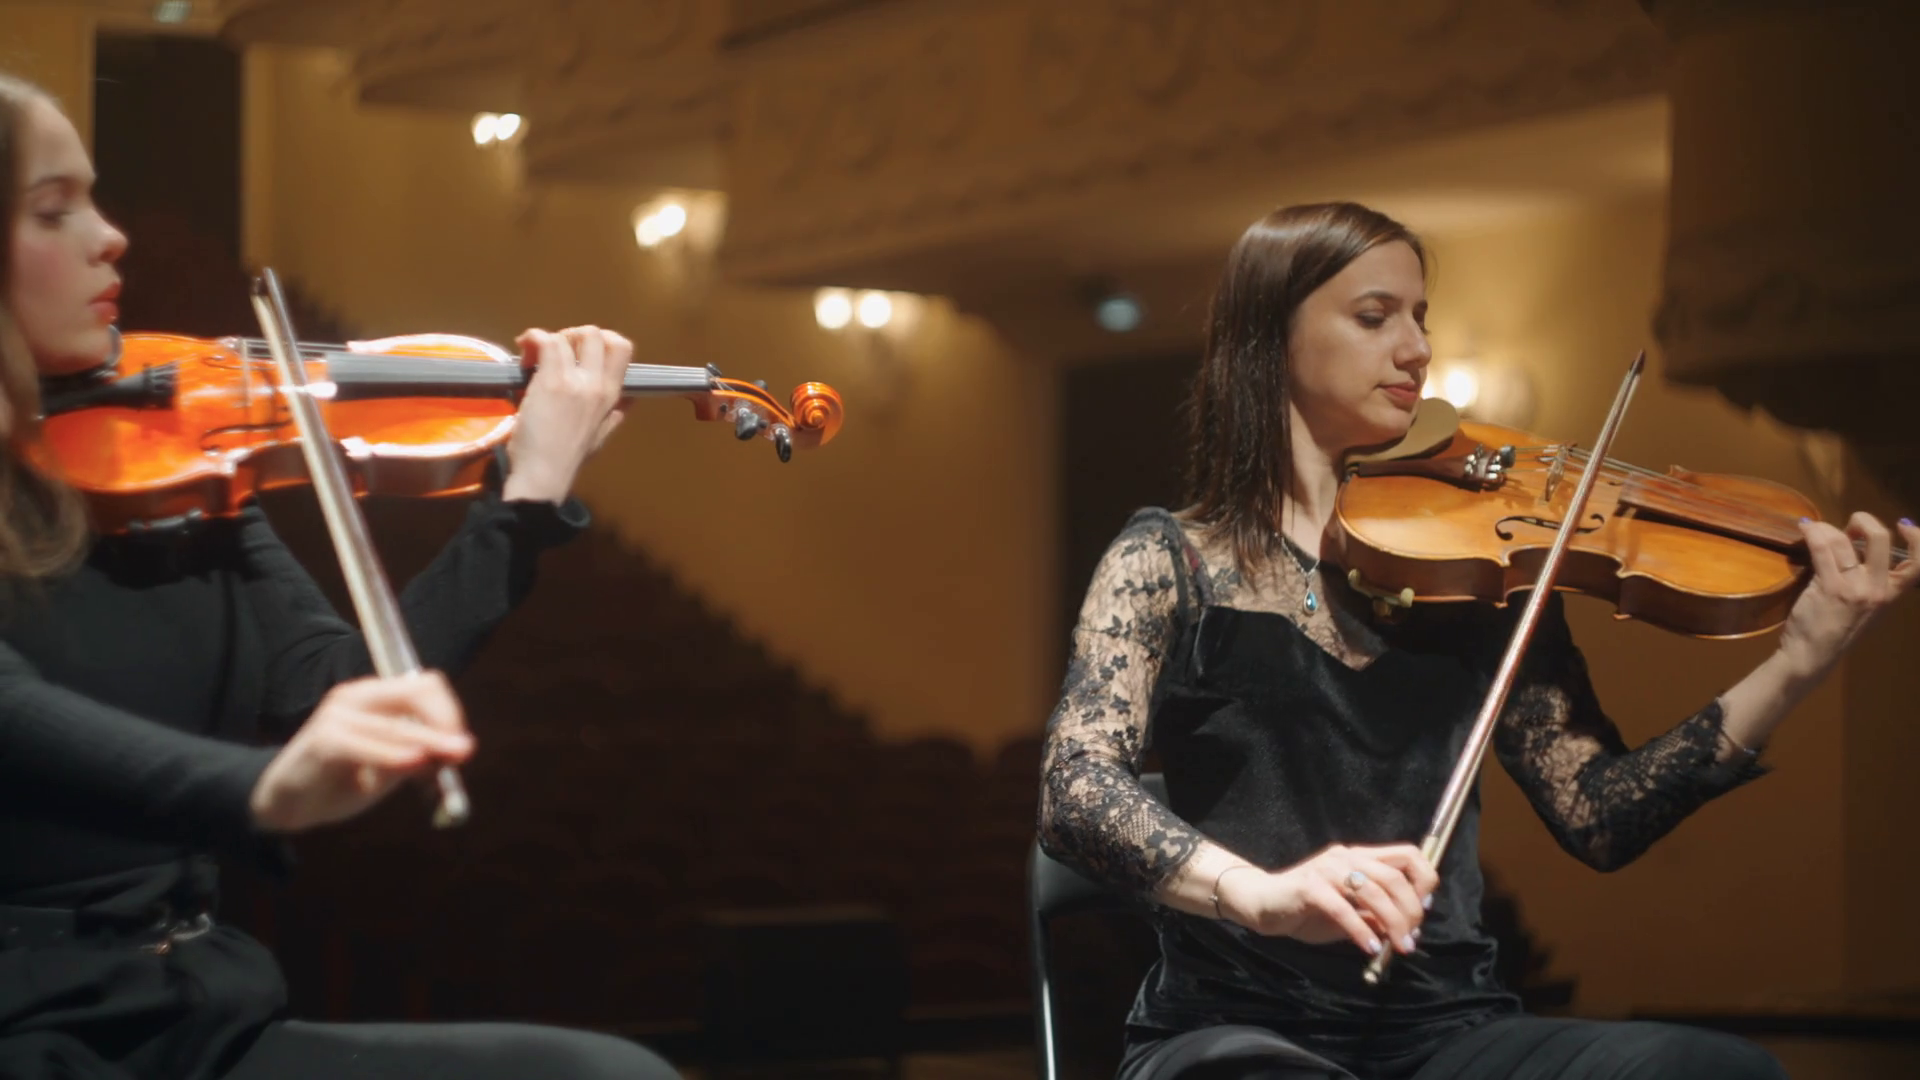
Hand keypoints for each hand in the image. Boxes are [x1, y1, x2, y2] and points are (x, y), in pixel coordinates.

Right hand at [249, 671, 472, 832]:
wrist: (284, 802)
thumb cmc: (339, 781)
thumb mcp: (388, 770)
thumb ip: (421, 756)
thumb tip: (461, 749)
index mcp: (373, 697)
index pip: (425, 686)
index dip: (450, 712)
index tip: (462, 745)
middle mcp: (355, 696)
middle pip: (418, 692)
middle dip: (446, 724)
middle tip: (462, 753)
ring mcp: (338, 715)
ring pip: (397, 725)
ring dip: (428, 745)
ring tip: (440, 770)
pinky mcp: (324, 740)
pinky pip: (369, 746)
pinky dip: (395, 756)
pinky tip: (413, 764)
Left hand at [501, 325, 630, 502]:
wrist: (545, 474)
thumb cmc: (569, 458)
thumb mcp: (602, 435)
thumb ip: (616, 414)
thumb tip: (630, 399)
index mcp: (612, 395)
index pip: (623, 348)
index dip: (602, 339)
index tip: (582, 352)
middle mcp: (598, 383)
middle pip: (595, 334)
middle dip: (572, 335)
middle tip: (556, 353)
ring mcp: (575, 380)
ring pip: (567, 336)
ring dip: (548, 340)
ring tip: (533, 357)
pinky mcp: (550, 381)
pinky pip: (545, 342)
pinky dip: (531, 340)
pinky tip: (523, 355)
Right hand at [1216, 843, 1436, 956]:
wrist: (1262, 904)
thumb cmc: (1306, 910)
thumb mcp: (1349, 913)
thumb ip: (1375, 915)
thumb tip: (1408, 928)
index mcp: (1359, 857)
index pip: (1408, 854)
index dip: (1424, 879)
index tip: (1424, 909)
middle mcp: (1346, 856)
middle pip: (1394, 877)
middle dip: (1411, 911)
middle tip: (1410, 938)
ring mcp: (1327, 869)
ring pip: (1373, 892)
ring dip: (1393, 922)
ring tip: (1398, 946)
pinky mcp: (1310, 887)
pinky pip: (1343, 909)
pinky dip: (1361, 931)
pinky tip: (1368, 948)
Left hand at [1776, 513, 1918, 679]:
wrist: (1811, 656)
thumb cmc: (1836, 630)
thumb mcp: (1866, 607)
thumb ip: (1869, 580)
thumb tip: (1856, 544)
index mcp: (1891, 594)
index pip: (1918, 564)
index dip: (1917, 539)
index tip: (1903, 524)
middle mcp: (1878, 589)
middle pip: (1879, 538)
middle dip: (1863, 520)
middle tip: (1849, 524)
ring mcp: (1854, 588)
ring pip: (1843, 541)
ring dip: (1826, 528)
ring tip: (1816, 530)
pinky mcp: (1828, 588)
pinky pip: (1821, 549)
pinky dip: (1812, 533)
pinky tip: (1805, 528)